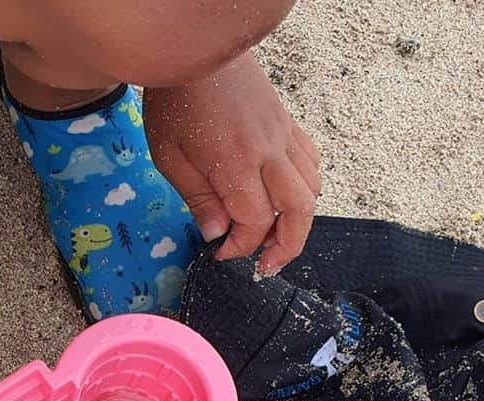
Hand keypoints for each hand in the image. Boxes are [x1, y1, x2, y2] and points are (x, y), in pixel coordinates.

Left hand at [144, 53, 321, 274]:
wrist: (196, 51)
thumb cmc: (176, 103)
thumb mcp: (171, 158)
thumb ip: (197, 199)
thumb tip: (217, 234)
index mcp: (236, 164)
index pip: (255, 221)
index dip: (242, 247)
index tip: (222, 253)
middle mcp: (269, 152)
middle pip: (299, 211)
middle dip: (286, 246)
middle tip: (265, 265)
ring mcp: (283, 137)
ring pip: (312, 189)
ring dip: (298, 220)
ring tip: (274, 237)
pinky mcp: (288, 125)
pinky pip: (310, 164)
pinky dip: (304, 189)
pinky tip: (280, 199)